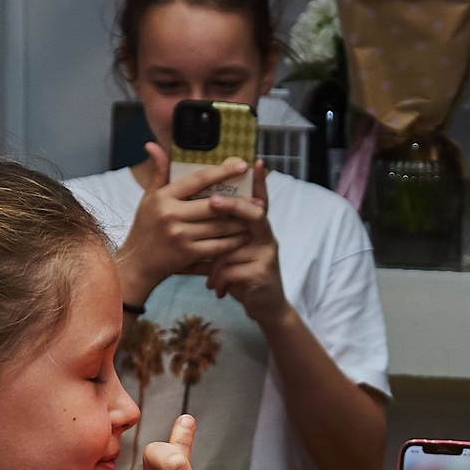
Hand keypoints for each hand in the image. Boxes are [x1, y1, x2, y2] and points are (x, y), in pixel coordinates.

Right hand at [117, 145, 254, 306]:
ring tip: (254, 217)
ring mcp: (180, 235)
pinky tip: (243, 236)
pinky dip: (233, 241)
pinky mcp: (188, 253)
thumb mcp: (149, 198)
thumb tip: (153, 144)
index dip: (222, 171)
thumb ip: (158, 172)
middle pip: (213, 205)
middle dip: (239, 202)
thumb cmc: (145, 227)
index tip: (241, 165)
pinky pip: (217, 245)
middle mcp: (171, 215)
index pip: (197, 179)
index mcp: (164, 197)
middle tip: (257, 199)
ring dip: (240, 222)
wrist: (138, 262)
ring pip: (219, 226)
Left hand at [204, 164, 289, 326]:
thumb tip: (202, 208)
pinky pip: (231, 269)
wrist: (264, 307)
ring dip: (215, 265)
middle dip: (229, 206)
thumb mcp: (234, 251)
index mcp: (258, 228)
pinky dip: (219, 280)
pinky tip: (218, 290)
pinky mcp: (262, 273)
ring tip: (209, 278)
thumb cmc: (243, 275)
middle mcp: (266, 236)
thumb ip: (223, 232)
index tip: (257, 162)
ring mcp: (266, 254)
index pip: (259, 200)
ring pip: (232, 246)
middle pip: (251, 213)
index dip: (260, 182)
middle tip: (210, 201)